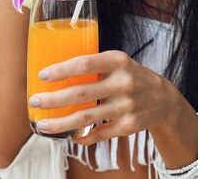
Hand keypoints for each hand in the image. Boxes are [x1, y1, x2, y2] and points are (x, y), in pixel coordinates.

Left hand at [29, 50, 181, 144]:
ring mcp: (126, 106)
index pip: (85, 63)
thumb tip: (55, 73)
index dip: (62, 70)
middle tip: (34, 101)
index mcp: (118, 61)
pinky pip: (98, 134)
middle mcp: (123, 82)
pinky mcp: (128, 126)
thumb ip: (94, 64)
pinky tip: (68, 135)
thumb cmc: (130, 76)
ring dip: (60, 123)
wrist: (163, 99)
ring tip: (42, 125)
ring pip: (86, 117)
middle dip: (52, 99)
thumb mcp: (118, 62)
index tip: (42, 75)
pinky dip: (81, 136)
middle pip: (80, 93)